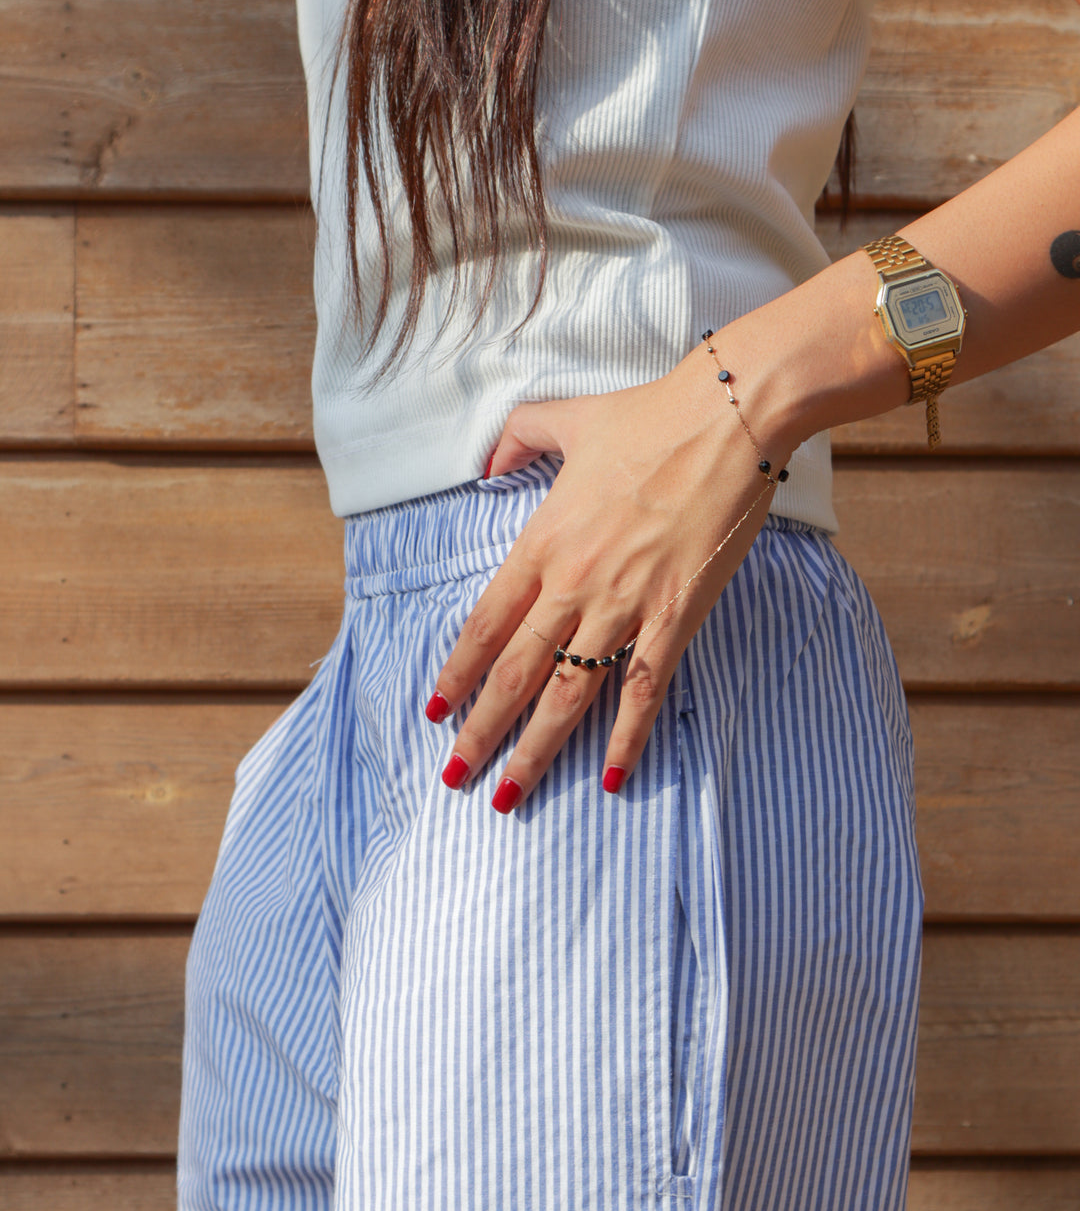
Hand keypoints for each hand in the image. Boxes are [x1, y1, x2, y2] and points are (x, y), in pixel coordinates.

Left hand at [425, 339, 791, 811]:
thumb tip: (485, 463)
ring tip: (510, 794)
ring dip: (536, 749)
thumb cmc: (651, 416)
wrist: (729, 418)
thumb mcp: (567, 418)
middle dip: (481, 730)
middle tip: (455, 776)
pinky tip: (611, 776)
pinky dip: (628, 736)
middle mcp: (574, 582)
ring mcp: (626, 604)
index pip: (485, 624)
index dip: (457, 672)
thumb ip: (516, 439)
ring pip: (569, 693)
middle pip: (515, 673)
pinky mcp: (677, 615)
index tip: (436, 710)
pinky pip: (645, 688)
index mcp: (543, 542)